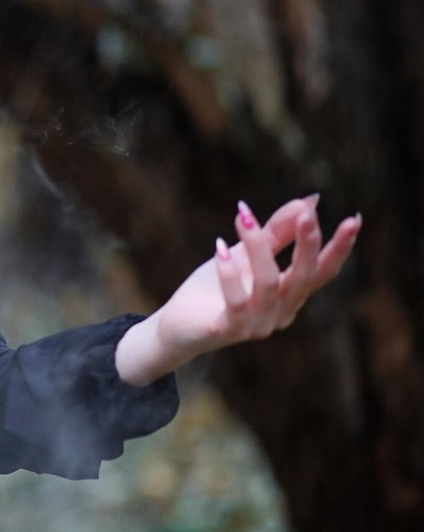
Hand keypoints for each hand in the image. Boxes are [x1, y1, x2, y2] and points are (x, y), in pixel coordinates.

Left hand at [125, 196, 360, 381]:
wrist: (176, 327)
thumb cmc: (212, 291)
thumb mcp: (245, 256)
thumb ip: (275, 234)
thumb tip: (308, 201)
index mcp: (289, 296)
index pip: (322, 272)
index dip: (339, 248)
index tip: (354, 220)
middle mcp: (280, 313)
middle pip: (303, 278)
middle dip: (308, 245)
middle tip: (308, 214)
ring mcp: (256, 325)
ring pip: (269, 284)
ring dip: (259, 248)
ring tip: (243, 216)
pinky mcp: (227, 330)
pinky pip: (236, 301)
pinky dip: (229, 273)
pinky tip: (219, 248)